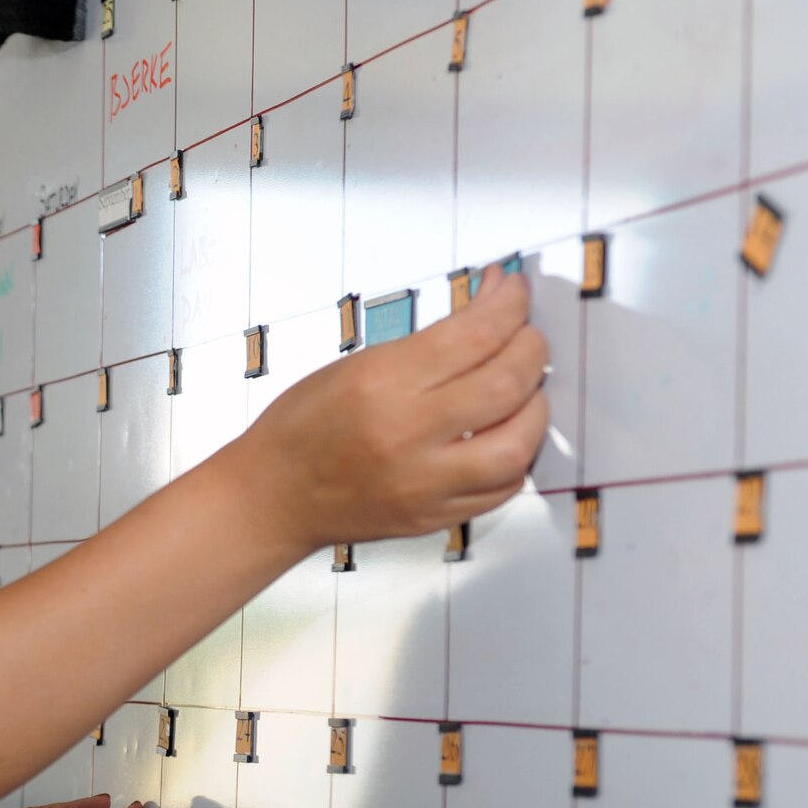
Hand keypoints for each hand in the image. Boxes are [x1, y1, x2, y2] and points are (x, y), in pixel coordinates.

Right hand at [237, 265, 550, 561]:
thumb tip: (487, 315)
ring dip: (535, 408)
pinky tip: (505, 435)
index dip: (509, 304)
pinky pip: (503, 488)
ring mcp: (422, 483)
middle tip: (526, 337)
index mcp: (381, 384)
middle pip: (507, 384)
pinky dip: (517, 457)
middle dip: (532, 348)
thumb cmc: (302, 428)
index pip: (476, 334)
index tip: (513, 291)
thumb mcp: (355, 366)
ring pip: (518, 445)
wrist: (272, 496)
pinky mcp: (432, 516)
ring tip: (524, 391)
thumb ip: (425, 346)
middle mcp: (405, 434)